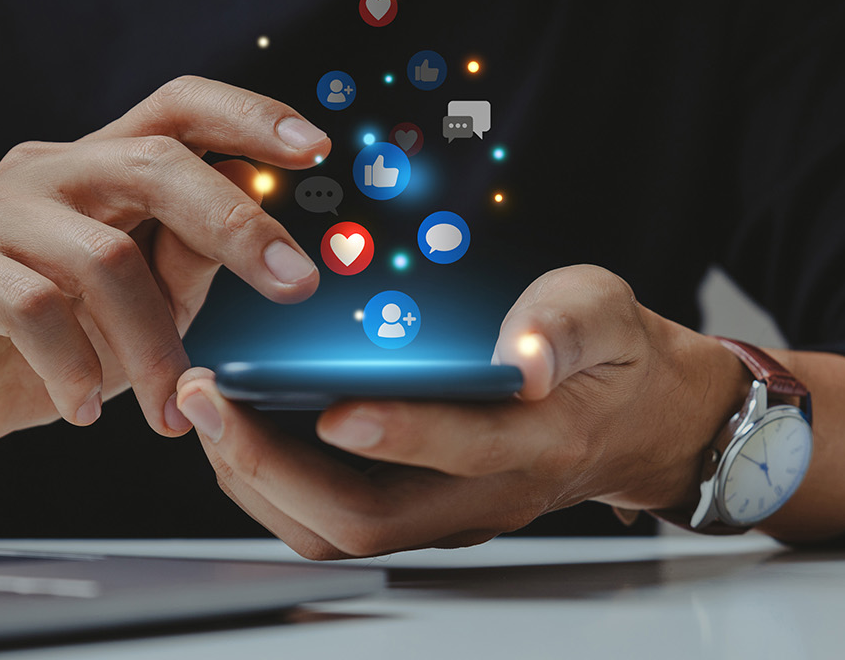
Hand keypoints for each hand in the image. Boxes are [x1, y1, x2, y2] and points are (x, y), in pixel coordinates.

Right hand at [0, 76, 330, 450]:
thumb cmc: (61, 338)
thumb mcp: (149, 304)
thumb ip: (192, 258)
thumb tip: (261, 218)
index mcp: (104, 164)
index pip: (179, 107)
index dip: (248, 116)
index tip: (316, 147)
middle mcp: (49, 171)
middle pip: (153, 164)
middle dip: (236, 225)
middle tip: (295, 285)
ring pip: (104, 259)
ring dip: (152, 345)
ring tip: (166, 409)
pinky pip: (35, 310)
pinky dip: (74, 369)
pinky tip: (85, 408)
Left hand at [175, 265, 751, 558]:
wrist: (637, 422)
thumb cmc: (614, 360)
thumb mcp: (607, 314)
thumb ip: (567, 324)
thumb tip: (525, 353)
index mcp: (539, 444)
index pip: (464, 453)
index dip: (397, 434)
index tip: (328, 404)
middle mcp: (485, 497)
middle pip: (367, 519)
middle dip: (272, 466)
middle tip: (210, 400)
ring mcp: (447, 514)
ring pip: (335, 531)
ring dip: (257, 480)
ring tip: (206, 410)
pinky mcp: (419, 511)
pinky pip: (331, 519)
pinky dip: (271, 482)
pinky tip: (237, 428)